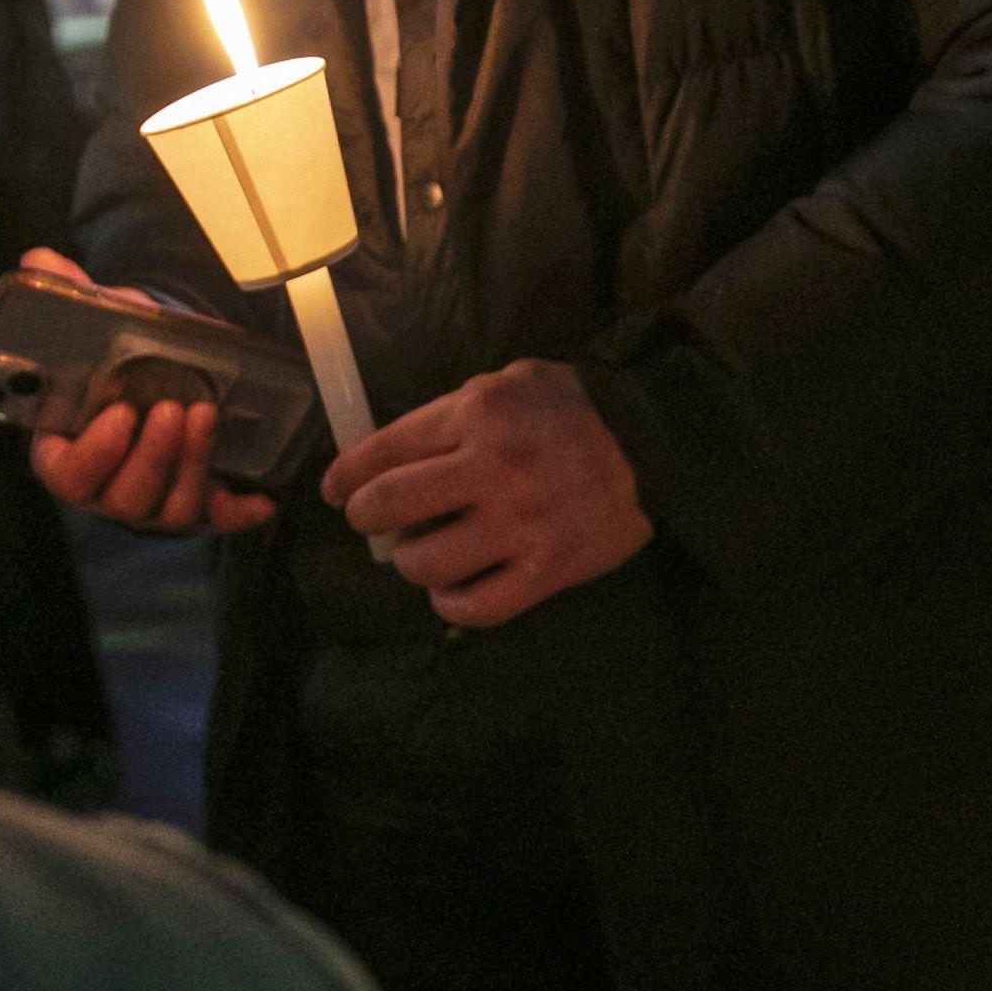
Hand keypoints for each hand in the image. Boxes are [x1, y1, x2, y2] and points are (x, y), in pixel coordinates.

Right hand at [16, 249, 279, 536]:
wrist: (156, 374)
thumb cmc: (117, 361)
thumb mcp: (96, 327)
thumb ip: (68, 300)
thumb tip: (40, 262)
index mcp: (68, 451)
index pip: (66, 474)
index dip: (93, 452)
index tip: (119, 412)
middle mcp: (106, 487)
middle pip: (122, 498)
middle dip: (153, 455)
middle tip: (174, 408)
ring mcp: (150, 502)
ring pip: (167, 510)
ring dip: (190, 466)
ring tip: (206, 416)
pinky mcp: (193, 506)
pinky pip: (214, 521)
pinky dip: (238, 513)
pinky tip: (260, 499)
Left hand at [325, 357, 649, 627]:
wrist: (654, 441)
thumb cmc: (574, 408)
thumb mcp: (507, 384)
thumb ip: (452, 415)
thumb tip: (393, 456)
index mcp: (475, 415)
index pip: (383, 451)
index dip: (346, 477)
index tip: (337, 492)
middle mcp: (490, 469)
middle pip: (389, 507)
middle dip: (367, 518)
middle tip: (374, 524)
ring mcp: (519, 524)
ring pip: (426, 564)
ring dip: (411, 563)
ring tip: (423, 556)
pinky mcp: (547, 569)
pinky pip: (477, 606)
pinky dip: (451, 604)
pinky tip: (451, 593)